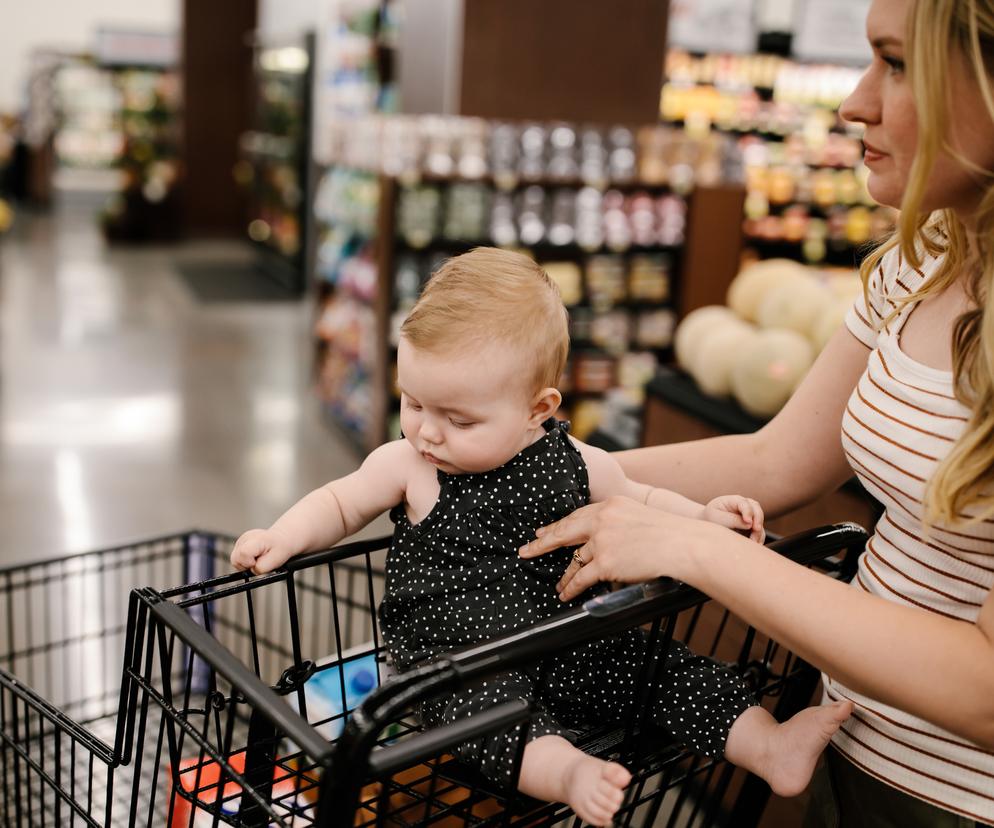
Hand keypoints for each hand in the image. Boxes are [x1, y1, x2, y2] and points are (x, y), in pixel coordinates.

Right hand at [230, 528, 294, 574]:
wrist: (281, 540)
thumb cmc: (280, 548)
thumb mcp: (275, 561)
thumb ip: (261, 568)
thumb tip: (252, 570)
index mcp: (256, 540)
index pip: (243, 553)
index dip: (249, 563)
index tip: (257, 563)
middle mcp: (245, 538)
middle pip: (235, 559)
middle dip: (246, 565)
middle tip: (258, 561)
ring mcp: (241, 540)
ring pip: (235, 559)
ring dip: (245, 563)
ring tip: (257, 558)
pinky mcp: (239, 543)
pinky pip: (237, 557)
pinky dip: (245, 560)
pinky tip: (254, 556)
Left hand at [518, 496, 722, 601]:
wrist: (685, 544)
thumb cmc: (672, 534)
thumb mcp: (641, 516)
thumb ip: (619, 523)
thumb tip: (606, 539)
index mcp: (611, 505)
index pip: (578, 515)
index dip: (560, 525)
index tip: (545, 531)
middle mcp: (603, 519)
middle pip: (565, 531)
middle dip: (544, 542)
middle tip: (528, 549)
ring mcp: (602, 541)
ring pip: (575, 560)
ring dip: (565, 575)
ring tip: (558, 585)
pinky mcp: (606, 562)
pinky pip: (581, 577)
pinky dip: (572, 587)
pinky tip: (565, 594)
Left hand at [703, 495, 764, 542]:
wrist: (709, 524)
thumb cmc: (711, 518)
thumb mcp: (717, 518)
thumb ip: (732, 519)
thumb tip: (748, 524)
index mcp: (734, 500)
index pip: (744, 503)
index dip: (748, 511)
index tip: (748, 521)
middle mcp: (745, 506)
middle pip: (756, 509)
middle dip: (758, 519)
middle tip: (756, 530)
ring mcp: (750, 516)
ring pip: (760, 521)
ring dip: (759, 532)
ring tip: (754, 542)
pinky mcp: (752, 527)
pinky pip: (760, 532)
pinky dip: (759, 538)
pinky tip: (756, 544)